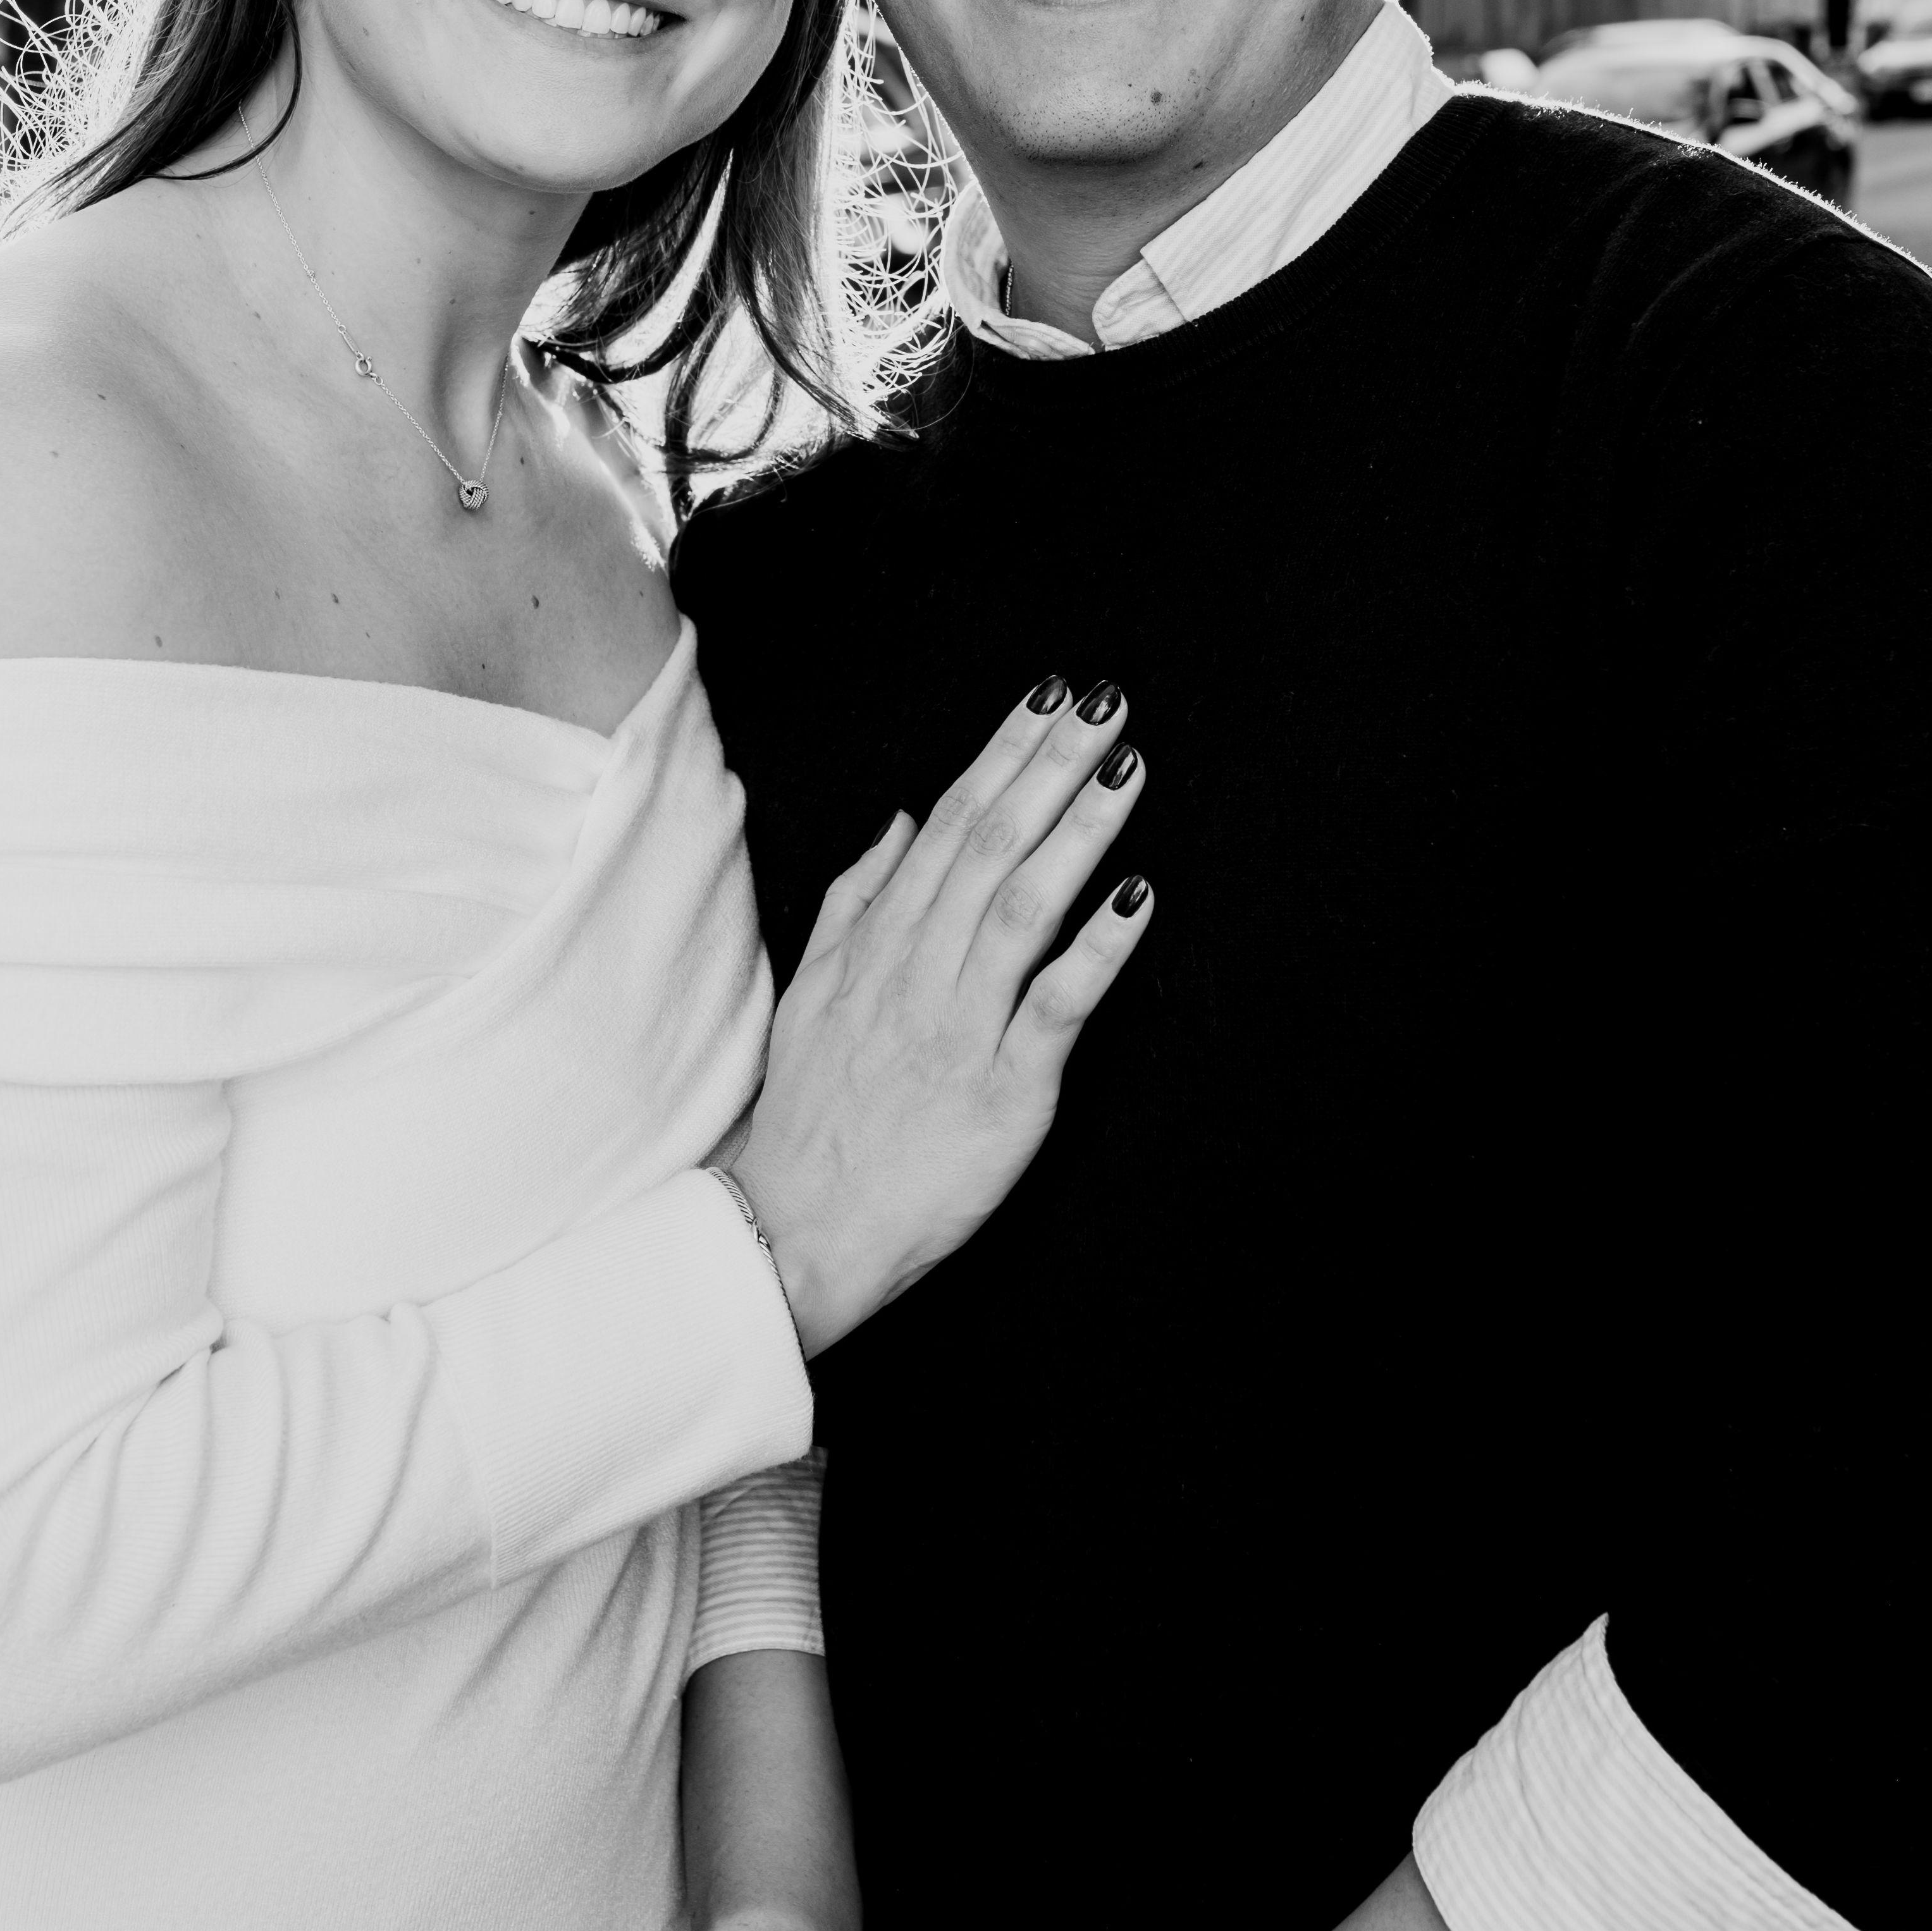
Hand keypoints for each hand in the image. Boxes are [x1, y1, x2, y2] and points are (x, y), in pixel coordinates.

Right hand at [731, 682, 1152, 1354]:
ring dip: (1079, 831)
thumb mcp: (814, 992)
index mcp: (881, 945)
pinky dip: (1097, 949)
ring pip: (1023, 907)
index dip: (1001, 755)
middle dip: (1050, 766)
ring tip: (1128, 769)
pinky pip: (1055, 1008)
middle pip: (990, 846)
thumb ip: (856, 900)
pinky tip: (1138, 897)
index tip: (1048, 696)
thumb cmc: (813, 1115)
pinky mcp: (1001, 1091)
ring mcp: (960, 1027)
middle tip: (1105, 700)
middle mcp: (919, 972)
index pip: (948, 825)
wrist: (793, 1234)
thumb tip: (898, 817)